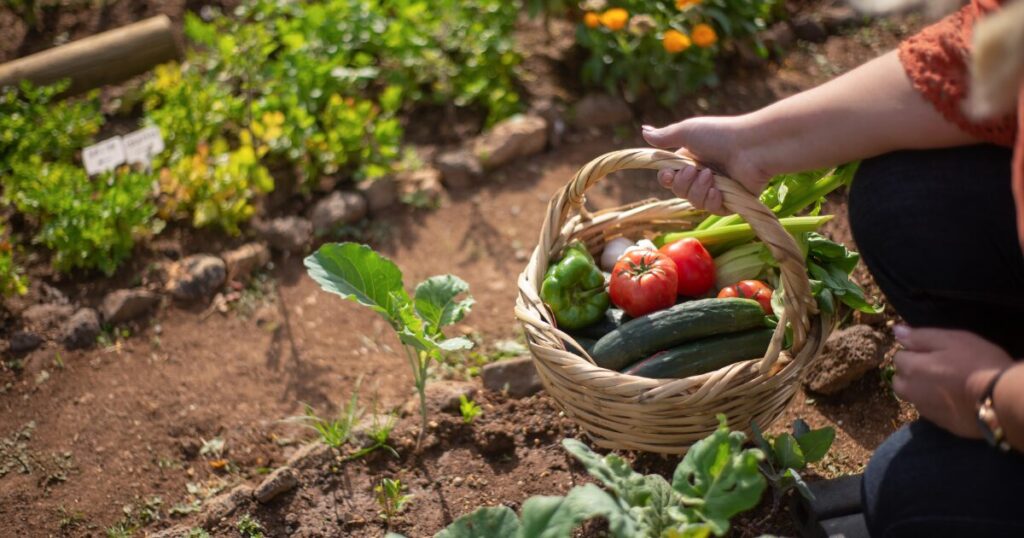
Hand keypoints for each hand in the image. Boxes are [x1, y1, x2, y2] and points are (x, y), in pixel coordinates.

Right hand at [641, 116, 769, 214]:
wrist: (751, 147)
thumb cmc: (720, 135)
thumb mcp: (687, 131)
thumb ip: (665, 136)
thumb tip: (643, 130)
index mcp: (691, 160)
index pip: (670, 177)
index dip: (666, 179)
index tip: (668, 175)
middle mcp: (703, 175)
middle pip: (679, 192)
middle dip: (683, 184)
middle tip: (695, 171)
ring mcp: (717, 189)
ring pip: (694, 202)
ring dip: (698, 190)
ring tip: (711, 176)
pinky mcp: (731, 201)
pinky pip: (712, 209)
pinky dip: (712, 201)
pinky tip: (718, 192)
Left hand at [892, 325, 1013, 438]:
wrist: (1000, 400)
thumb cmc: (978, 363)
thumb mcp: (951, 340)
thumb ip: (920, 336)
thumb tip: (896, 330)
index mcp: (912, 369)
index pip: (898, 358)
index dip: (913, 353)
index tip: (931, 352)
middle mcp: (912, 391)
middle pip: (899, 380)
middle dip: (909, 373)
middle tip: (934, 368)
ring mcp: (926, 410)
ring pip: (912, 397)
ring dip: (919, 390)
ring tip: (943, 384)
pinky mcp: (941, 424)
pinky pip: (929, 411)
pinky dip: (934, 404)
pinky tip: (951, 399)